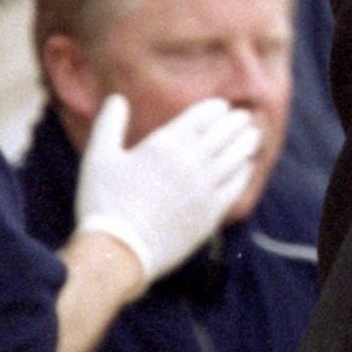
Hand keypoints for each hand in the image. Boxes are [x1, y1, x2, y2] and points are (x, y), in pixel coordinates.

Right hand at [73, 95, 260, 283]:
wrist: (119, 252)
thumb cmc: (103, 204)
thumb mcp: (99, 158)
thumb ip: (109, 124)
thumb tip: (117, 99)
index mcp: (166, 143)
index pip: (202, 116)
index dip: (215, 108)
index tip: (222, 106)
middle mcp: (191, 162)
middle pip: (224, 133)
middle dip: (236, 122)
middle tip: (244, 117)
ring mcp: (205, 188)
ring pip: (236, 157)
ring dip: (246, 143)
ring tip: (253, 136)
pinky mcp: (211, 214)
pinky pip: (236, 187)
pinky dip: (243, 173)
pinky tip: (245, 168)